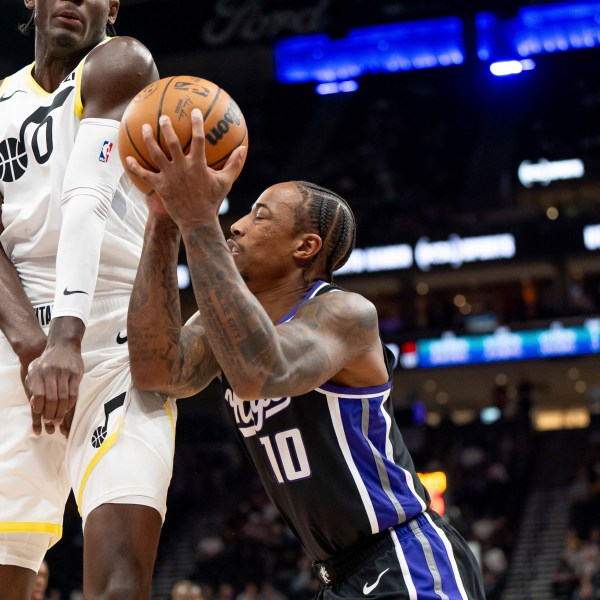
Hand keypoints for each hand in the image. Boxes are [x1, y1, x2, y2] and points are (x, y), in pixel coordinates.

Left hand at [26, 342, 82, 433]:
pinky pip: (73, 393)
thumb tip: (34, 404)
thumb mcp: (35, 371)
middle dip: (51, 413)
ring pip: (63, 397)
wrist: (63, 346)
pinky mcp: (76, 373)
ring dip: (61, 411)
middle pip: (52, 398)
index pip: (38, 395)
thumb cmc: (47, 361)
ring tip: (59, 419)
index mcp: (38, 372)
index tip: (41, 415)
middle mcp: (51, 372)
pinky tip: (66, 409)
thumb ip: (32, 387)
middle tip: (51, 421)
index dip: (40, 408)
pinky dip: (70, 404)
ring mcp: (64, 372)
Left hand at [125, 108, 246, 228]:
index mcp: (198, 165)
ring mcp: (169, 176)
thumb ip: (233, 164)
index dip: (197, 124)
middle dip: (166, 127)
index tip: (195, 112)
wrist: (197, 221)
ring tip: (144, 128)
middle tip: (163, 117)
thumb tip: (243, 149)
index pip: (198, 139)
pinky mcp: (160, 186)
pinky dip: (135, 166)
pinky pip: (145, 174)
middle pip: (171, 142)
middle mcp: (182, 167)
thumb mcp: (225, 182)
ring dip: (149, 139)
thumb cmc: (212, 201)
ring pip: (155, 153)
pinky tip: (127, 158)